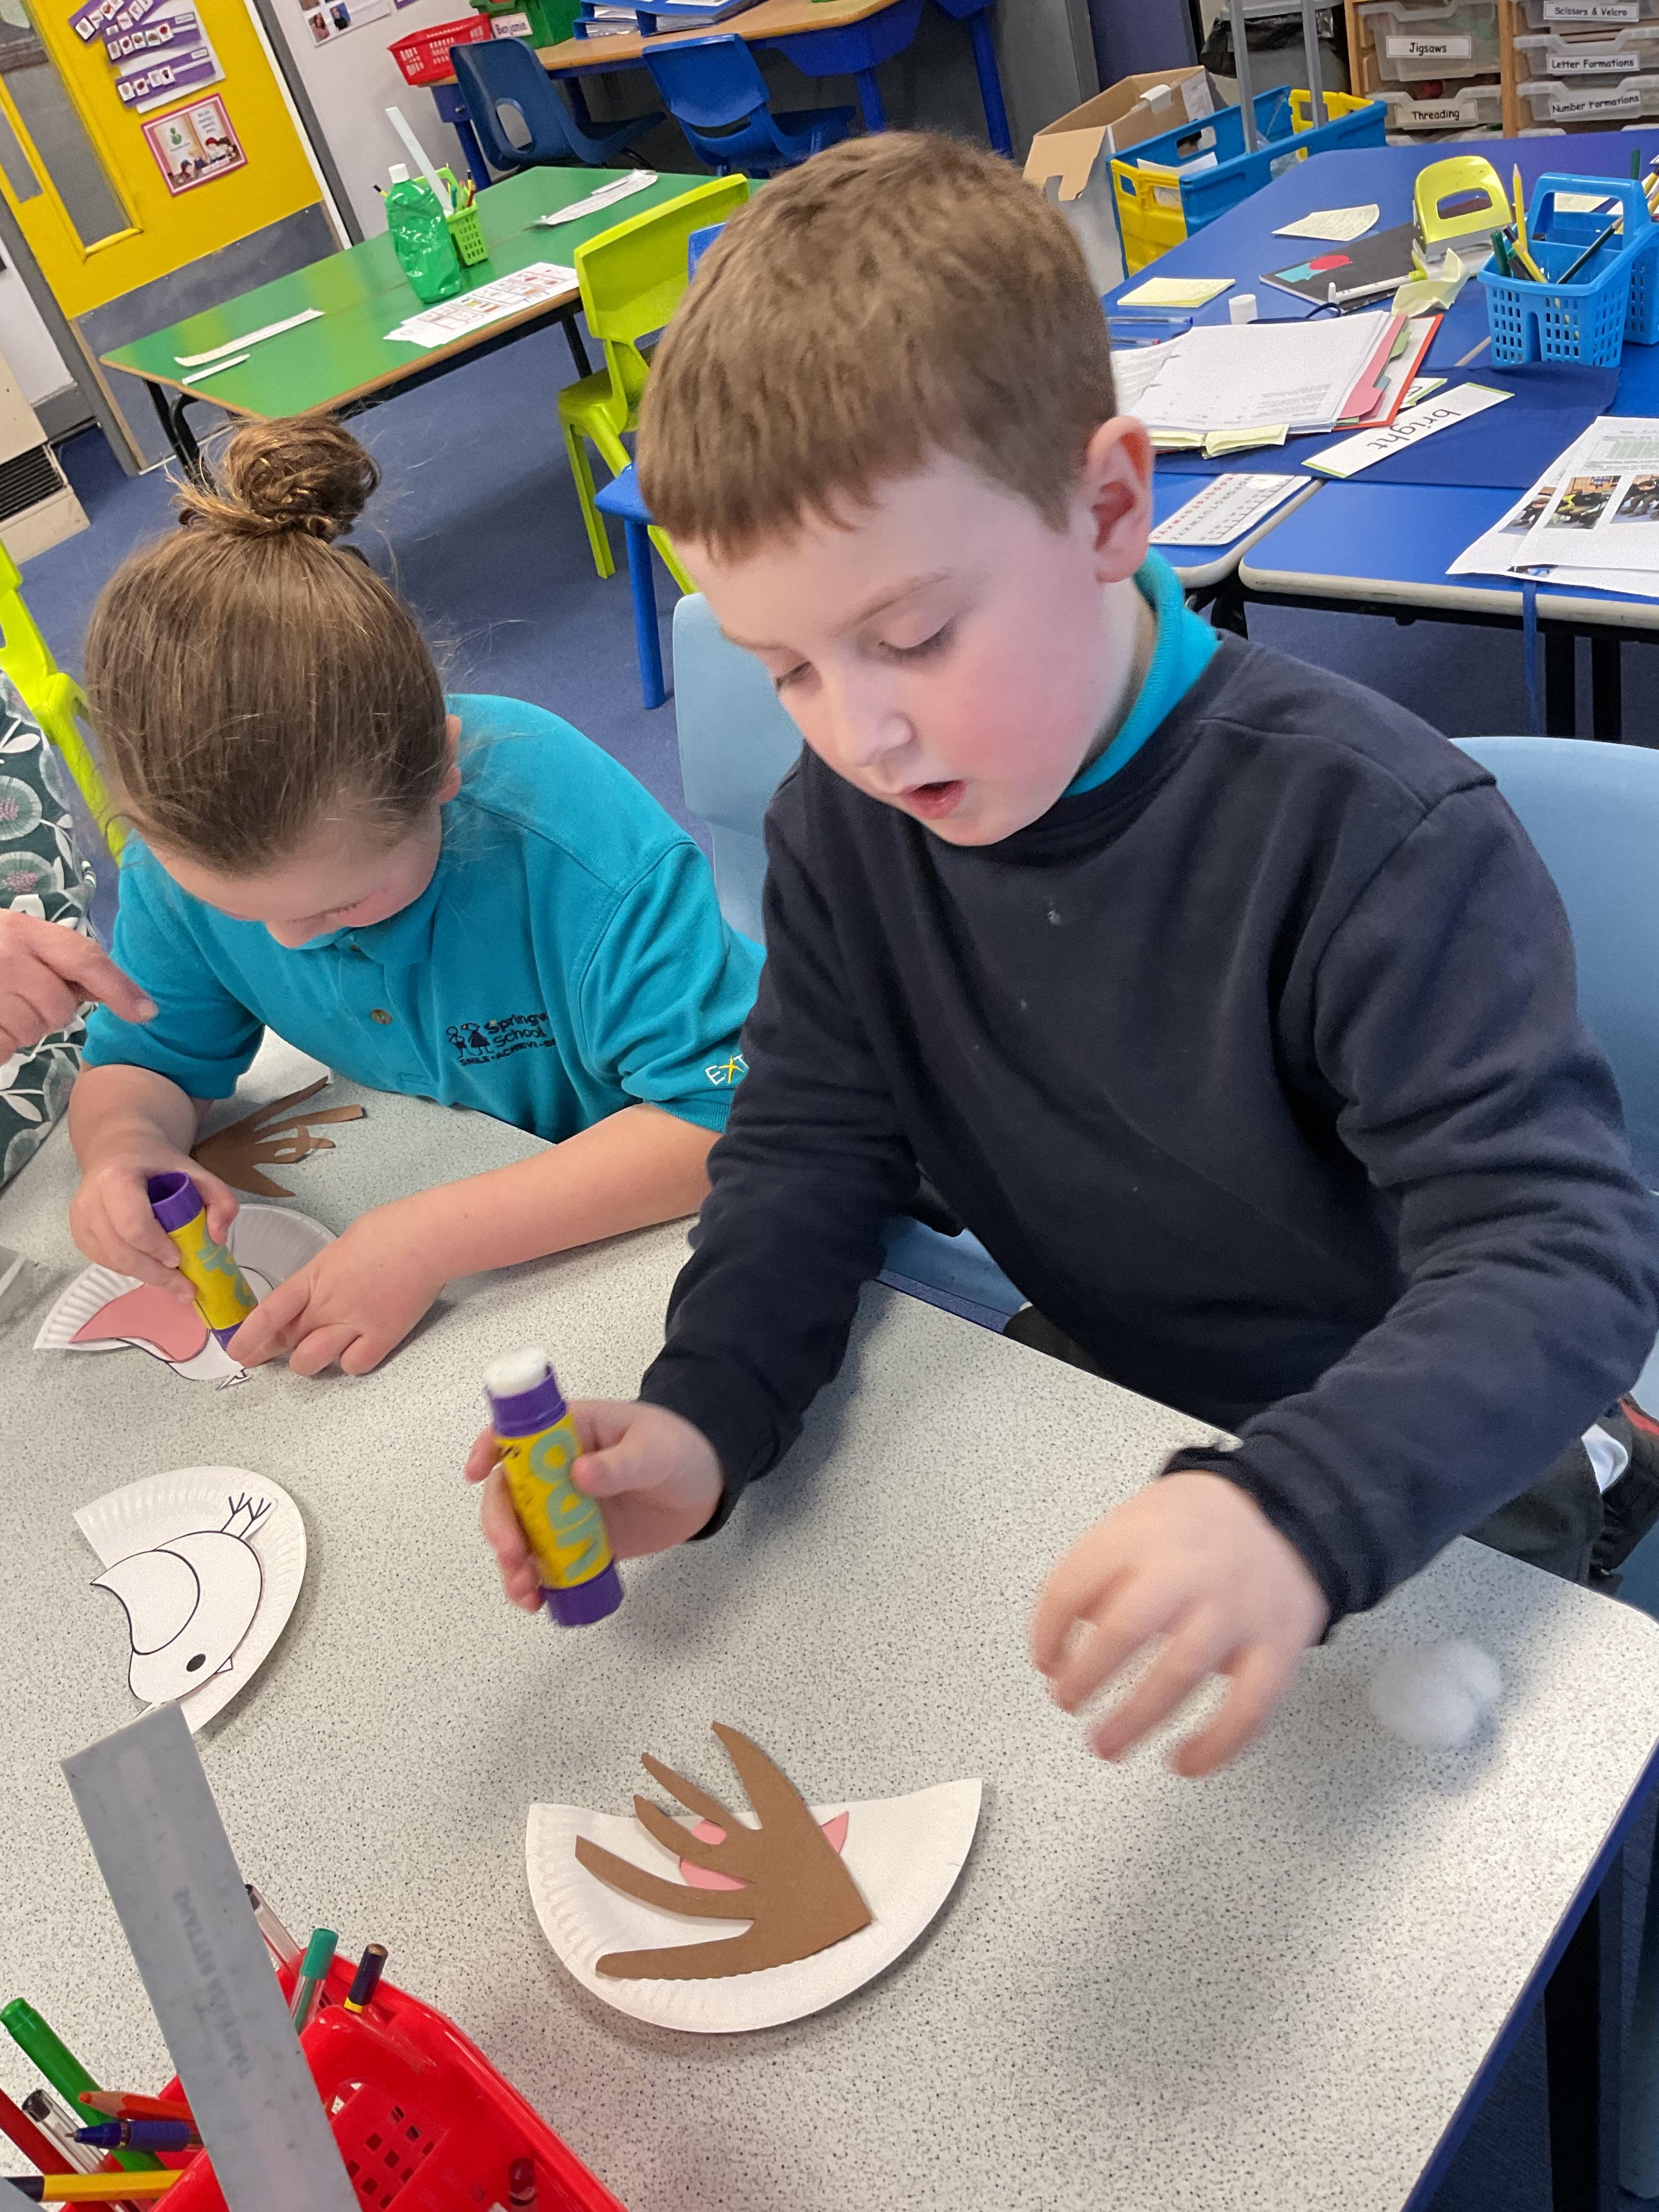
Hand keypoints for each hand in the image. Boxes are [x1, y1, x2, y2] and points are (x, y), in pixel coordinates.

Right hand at [0, 909, 153, 1058]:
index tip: (145, 1013)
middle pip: (60, 1007)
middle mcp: (7, 958)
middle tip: (15, 993)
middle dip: (48, 1009)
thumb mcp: (17, 936)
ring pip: (34, 1030)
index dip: (118, 988)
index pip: (84, 960)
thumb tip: (126, 998)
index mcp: (23, 931)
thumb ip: (61, 958)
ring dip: (21, 1026)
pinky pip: (4, 1048)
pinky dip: (0, 1043)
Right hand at [70, 1134, 238, 1301]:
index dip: (156, 1247)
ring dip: (145, 1276)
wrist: (119, 1150)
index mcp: (116, 1178)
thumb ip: (220, 1199)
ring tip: (175, 1282)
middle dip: (156, 1274)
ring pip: (113, 1262)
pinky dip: (131, 1270)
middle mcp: (90, 1200)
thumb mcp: (196, 1172)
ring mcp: (80, 1220)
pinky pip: (106, 1262)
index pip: (133, 1224)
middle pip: (121, 1251)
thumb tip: (218, 1238)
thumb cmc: (157, 1163)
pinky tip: (152, 1268)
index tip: (179, 1258)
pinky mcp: (79, 1235)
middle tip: (186, 1288)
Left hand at [228, 1198, 443, 1374]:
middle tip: (272, 1352)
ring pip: (311, 1361)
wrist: (430, 1238)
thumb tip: (319, 1291)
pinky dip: (349, 1363)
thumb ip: (323, 1274)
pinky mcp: (383, 1337)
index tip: (236, 1350)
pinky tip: (355, 1349)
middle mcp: (329, 1304)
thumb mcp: (341, 1246)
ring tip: (317, 1350)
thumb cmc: (392, 1229)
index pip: (270, 1313)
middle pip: (287, 1341)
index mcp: (315, 1276)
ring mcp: (355, 1324)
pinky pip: (353, 1366)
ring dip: (308, 1360)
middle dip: (273, 1351)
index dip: (249, 1336)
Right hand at [466, 1399, 722, 1610]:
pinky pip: (546, 1563)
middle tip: (513, 1554)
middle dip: (500, 1525)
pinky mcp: (576, 1542)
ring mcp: (562, 1510)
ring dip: (512, 1563)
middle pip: (508, 1495)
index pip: (514, 1435)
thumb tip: (580, 1473)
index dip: (488, 1449)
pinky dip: (535, 1583)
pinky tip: (538, 1601)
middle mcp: (554, 1472)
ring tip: (526, 1591)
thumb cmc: (678, 1449)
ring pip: (520, 1535)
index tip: (478, 1475)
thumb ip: (621, 1463)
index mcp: (567, 1433)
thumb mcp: (654, 1449)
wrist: (704, 1486)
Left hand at [1032, 1472, 1327, 1777]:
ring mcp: (1235, 1610)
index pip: (1074, 1585)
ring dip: (1135, 1719)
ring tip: (1106, 1746)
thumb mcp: (1133, 1522)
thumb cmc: (1192, 1529)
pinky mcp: (1278, 1646)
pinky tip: (1185, 1763)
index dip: (1048, 1631)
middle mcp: (1187, 1572)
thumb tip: (1064, 1643)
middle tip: (1067, 1703)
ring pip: (1180, 1672)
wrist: (1286, 1510)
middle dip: (1086, 1676)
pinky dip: (1216, 1745)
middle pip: (1126, 1628)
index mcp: (1141, 1537)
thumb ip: (1098, 1575)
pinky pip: (1248, 1706)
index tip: (1047, 1662)